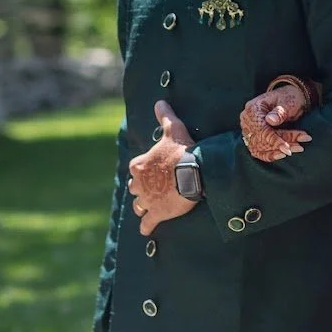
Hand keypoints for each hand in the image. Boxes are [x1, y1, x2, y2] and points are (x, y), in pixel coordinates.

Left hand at [126, 101, 197, 235]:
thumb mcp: (174, 129)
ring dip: (143, 206)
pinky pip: (147, 223)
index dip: (144, 171)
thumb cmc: (184, 150)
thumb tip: (160, 102)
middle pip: (136, 188)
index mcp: (139, 165)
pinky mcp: (156, 213)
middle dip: (143, 189)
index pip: (135, 169)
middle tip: (155, 189)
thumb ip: (165, 116)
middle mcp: (138, 183)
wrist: (196, 171)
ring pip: (139, 206)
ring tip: (150, 207)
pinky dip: (146, 226)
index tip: (154, 172)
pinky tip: (147, 229)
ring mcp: (147, 200)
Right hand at [239, 85, 312, 161]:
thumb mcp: (287, 102)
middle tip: (300, 146)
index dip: (274, 140)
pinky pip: (259, 150)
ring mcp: (249, 129)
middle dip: (282, 143)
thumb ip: (279, 112)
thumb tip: (270, 120)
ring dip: (279, 151)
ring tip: (298, 148)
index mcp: (253, 108)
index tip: (287, 148)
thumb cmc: (289, 98)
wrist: (289, 98)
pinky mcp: (253, 136)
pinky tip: (283, 155)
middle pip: (261, 139)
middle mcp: (247, 119)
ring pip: (261, 147)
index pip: (261, 129)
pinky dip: (271, 155)